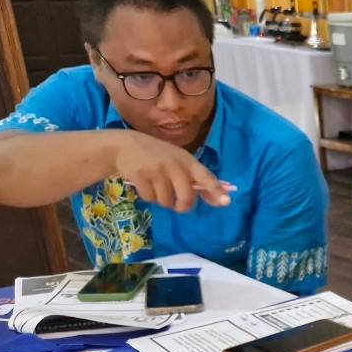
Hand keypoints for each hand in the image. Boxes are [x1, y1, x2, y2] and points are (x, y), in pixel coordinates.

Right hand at [112, 130, 232, 211]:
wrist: (126, 146)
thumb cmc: (159, 156)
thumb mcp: (179, 161)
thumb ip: (196, 179)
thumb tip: (218, 200)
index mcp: (188, 161)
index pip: (206, 177)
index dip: (216, 190)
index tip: (226, 202)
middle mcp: (175, 166)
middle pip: (186, 198)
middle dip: (182, 206)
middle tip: (178, 205)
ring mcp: (157, 171)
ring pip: (166, 202)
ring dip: (162, 200)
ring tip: (156, 186)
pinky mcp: (140, 177)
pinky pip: (150, 199)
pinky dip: (148, 196)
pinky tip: (144, 184)